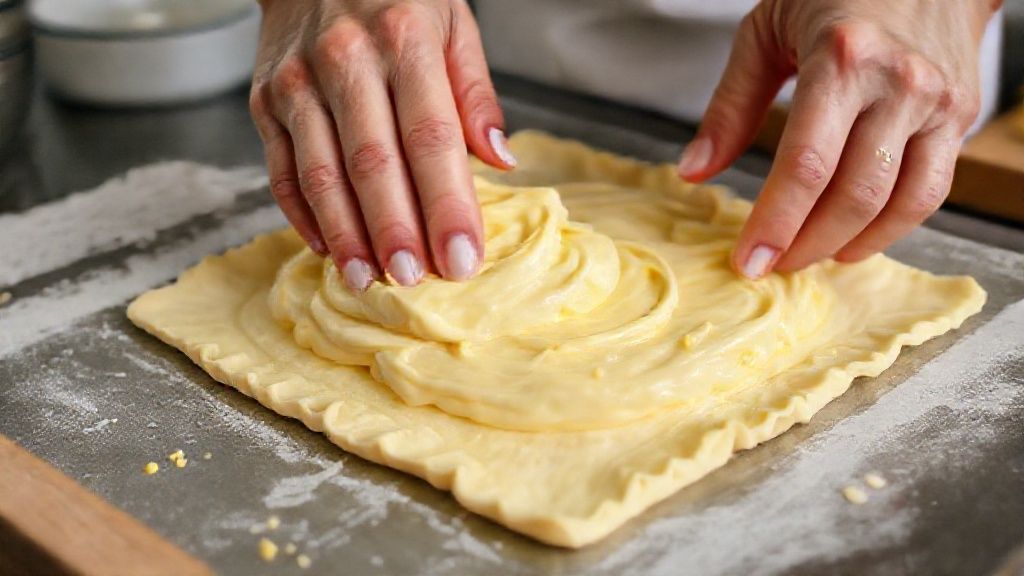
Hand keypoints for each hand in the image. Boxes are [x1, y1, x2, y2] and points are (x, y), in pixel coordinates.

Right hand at [249, 0, 515, 290]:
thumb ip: (475, 92)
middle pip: (373, 163)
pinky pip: (283, 170)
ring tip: (368, 281)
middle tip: (414, 281)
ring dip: (347, 236)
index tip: (463, 257)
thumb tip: (501, 161)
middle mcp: (345, 59)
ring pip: (322, 174)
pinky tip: (330, 249)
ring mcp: (298, 83)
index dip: (446, 205)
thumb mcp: (452, 22)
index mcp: (404, 39)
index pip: (431, 138)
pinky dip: (304, 216)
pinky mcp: (265, 101)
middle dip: (396, 231)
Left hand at [677, 0, 1000, 277]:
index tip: (747, 261)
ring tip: (806, 257)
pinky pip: (930, 191)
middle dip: (806, 244)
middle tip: (771, 265)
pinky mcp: (959, 117)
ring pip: (896, 203)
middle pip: (852, 195)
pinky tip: (853, 240)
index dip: (775, 223)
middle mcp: (897, 83)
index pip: (806, 166)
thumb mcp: (765, 33)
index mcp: (842, 57)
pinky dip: (891, 229)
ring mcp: (936, 103)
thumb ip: (730, 106)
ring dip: (846, 244)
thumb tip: (693, 171)